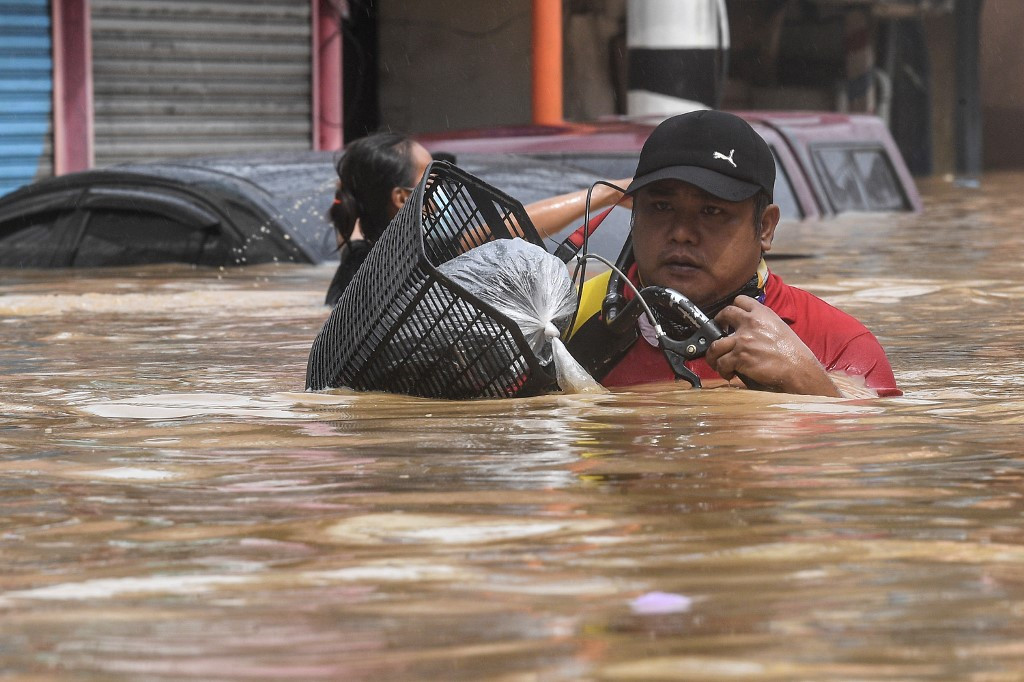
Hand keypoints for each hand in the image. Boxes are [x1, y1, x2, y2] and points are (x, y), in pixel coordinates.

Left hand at [705, 295, 840, 396]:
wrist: (798, 368)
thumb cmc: (792, 352)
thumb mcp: (778, 327)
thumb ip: (762, 323)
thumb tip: (748, 327)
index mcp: (762, 313)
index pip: (739, 300)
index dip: (730, 309)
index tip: (727, 318)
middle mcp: (751, 322)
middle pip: (723, 315)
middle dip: (716, 325)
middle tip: (718, 335)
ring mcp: (743, 339)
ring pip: (715, 345)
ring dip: (714, 355)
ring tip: (719, 362)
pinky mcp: (740, 356)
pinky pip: (721, 363)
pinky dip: (723, 370)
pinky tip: (729, 373)